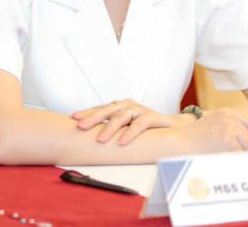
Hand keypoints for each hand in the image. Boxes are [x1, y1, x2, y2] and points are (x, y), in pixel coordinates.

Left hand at [71, 99, 192, 144]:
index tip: (73, 118)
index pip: (100, 108)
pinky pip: (139, 125)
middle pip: (108, 109)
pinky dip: (130, 133)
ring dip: (109, 128)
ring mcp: (140, 110)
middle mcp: (128, 105)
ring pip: (122, 116)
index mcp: (120, 106)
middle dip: (93, 118)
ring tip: (99, 139)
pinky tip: (121, 142)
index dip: (87, 112)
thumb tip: (89, 138)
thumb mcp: (127, 127)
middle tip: (80, 126)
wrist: (174, 127)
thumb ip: (113, 128)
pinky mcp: (152, 117)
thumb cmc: (146, 128)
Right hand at [177, 108, 247, 152]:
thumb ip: (228, 124)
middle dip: (244, 148)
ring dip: (239, 155)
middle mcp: (230, 118)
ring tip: (227, 158)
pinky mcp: (228, 140)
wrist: (181, 141)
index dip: (246, 138)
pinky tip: (224, 160)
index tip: (243, 146)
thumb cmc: (193, 135)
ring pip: (246, 147)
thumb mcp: (211, 122)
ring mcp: (230, 128)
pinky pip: (239, 154)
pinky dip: (234, 159)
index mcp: (227, 113)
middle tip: (233, 157)